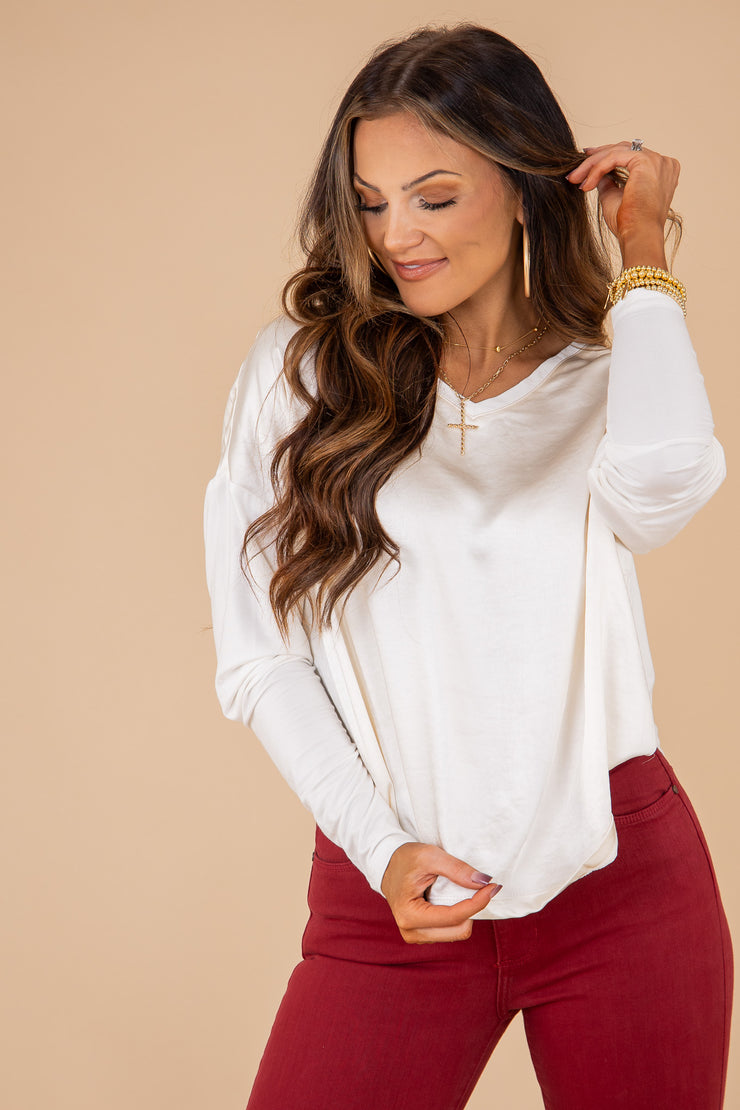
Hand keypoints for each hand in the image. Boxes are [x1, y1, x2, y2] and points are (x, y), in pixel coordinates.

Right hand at [380, 841, 501, 943]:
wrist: (387, 865)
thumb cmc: (405, 858)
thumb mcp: (430, 856)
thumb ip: (457, 869)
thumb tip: (483, 881)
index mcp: (410, 915)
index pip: (455, 916)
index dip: (478, 902)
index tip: (493, 886)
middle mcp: (411, 932)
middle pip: (459, 930)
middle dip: (473, 909)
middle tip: (481, 887)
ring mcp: (416, 936)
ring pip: (456, 933)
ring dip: (465, 913)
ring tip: (459, 891)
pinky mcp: (422, 935)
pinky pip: (450, 931)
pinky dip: (458, 916)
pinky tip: (450, 899)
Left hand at [566, 142, 679, 267]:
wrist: (639, 236)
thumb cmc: (630, 224)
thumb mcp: (615, 197)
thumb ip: (608, 182)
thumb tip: (597, 174)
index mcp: (660, 171)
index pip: (630, 155)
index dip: (606, 157)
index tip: (586, 164)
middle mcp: (662, 163)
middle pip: (623, 149)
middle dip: (596, 158)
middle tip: (576, 170)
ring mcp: (656, 160)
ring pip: (616, 151)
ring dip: (592, 164)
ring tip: (575, 179)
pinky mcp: (645, 161)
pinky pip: (614, 158)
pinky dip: (597, 169)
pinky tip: (586, 184)